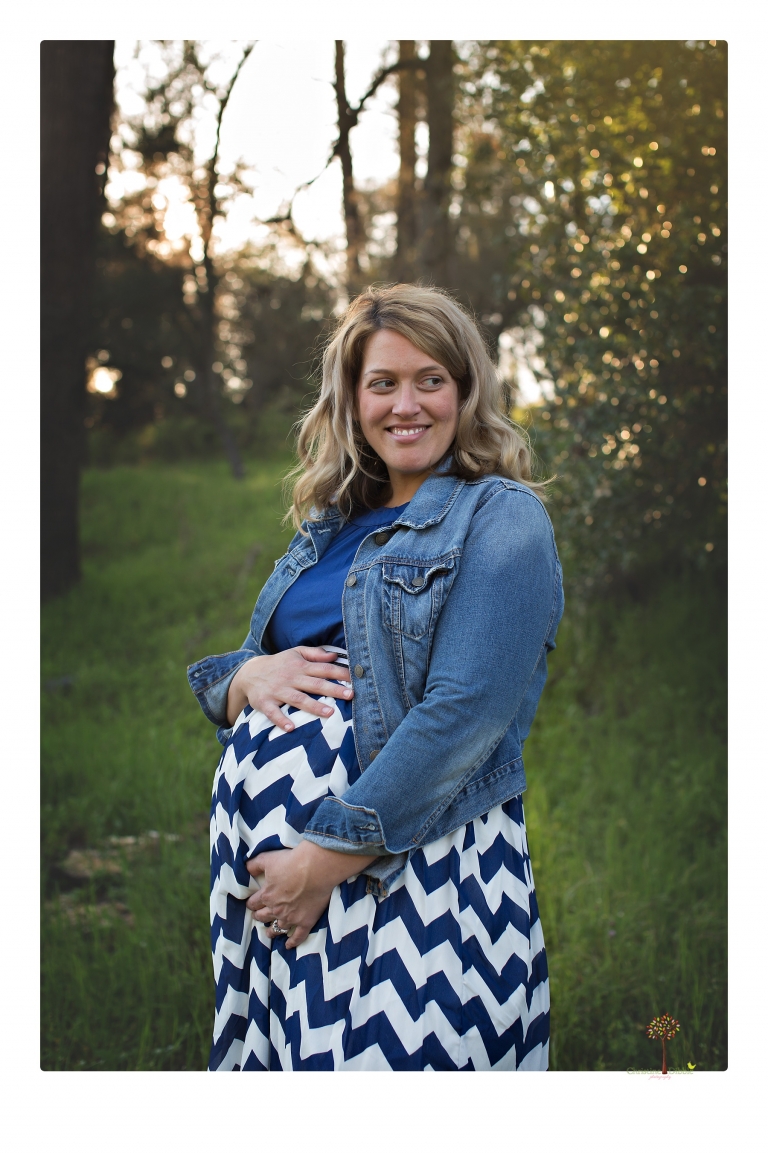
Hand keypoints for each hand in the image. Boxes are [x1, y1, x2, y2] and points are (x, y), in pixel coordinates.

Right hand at [226, 647, 352, 728]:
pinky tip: (291, 728)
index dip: (339, 674)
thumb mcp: (295, 653)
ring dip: (314, 706)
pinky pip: (273, 713)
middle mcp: (291, 678)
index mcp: (300, 666)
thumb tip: (335, 656)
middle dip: (333, 690)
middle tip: (350, 695)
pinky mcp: (265, 702)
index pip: (323, 669)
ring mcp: (278, 691)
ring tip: (330, 713)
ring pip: (298, 699)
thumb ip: (315, 654)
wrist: (249, 673)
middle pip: (315, 684)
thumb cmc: (279, 664)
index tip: (355, 679)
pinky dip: (281, 720)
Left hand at [245, 842, 378, 948]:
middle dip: (259, 916)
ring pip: (277, 928)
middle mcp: (276, 909)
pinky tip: (289, 946)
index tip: (251, 904)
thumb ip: (254, 865)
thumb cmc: (292, 862)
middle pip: (263, 916)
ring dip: (271, 931)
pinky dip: (293, 942)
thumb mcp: (267, 859)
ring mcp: (291, 918)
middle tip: (257, 916)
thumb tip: (245, 869)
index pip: (254, 903)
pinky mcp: (306, 921)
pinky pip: (298, 936)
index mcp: (266, 895)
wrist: (316, 869)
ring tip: (268, 932)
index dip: (251, 903)